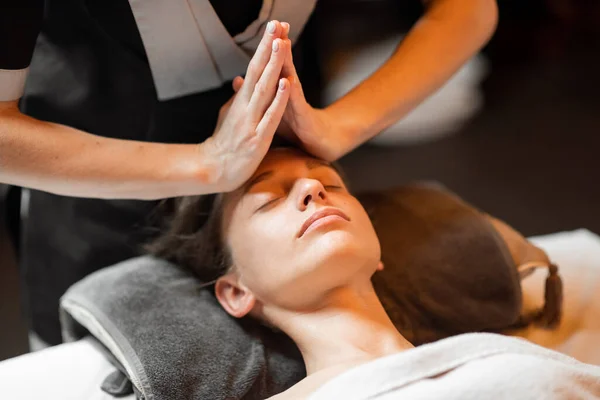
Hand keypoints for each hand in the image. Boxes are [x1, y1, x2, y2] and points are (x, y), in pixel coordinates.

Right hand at [202, 21, 290, 191]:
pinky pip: (271, 116)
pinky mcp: (258, 138)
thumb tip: (239, 81)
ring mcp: (251, 121)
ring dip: (274, 65)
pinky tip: (286, 83)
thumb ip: (236, 99)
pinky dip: (279, 99)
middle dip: (268, 47)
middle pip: (258, 71)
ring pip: (264, 89)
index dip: (264, 48)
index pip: (254, 68)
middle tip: (276, 24)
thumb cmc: (223, 145)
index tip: (273, 27)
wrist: (212, 171)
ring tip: (281, 44)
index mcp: (241, 100)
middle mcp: (245, 106)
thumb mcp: (229, 117)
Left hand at [232, 23, 346, 161]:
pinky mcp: (302, 117)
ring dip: (286, 61)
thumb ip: (254, 93)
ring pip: (289, 78)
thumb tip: (236, 81)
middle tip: (275, 23)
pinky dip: (290, 93)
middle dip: (278, 43)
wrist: (316, 142)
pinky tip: (289, 81)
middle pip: (281, 63)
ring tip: (282, 42)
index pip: (270, 62)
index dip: (266, 46)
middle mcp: (288, 90)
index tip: (264, 27)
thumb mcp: (269, 108)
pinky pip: (296, 104)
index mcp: (277, 87)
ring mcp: (296, 102)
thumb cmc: (292, 124)